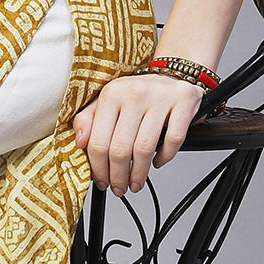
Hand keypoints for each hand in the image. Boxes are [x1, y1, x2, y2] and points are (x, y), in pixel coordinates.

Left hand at [72, 72, 205, 196]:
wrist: (172, 74)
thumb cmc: (136, 94)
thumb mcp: (108, 101)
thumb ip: (89, 120)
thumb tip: (79, 142)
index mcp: (111, 94)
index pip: (98, 141)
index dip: (98, 168)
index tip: (102, 181)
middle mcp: (134, 93)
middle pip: (120, 149)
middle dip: (118, 176)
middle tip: (119, 188)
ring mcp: (160, 98)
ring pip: (144, 148)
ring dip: (139, 174)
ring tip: (135, 184)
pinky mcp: (183, 102)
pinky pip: (173, 140)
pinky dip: (164, 158)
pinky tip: (157, 162)